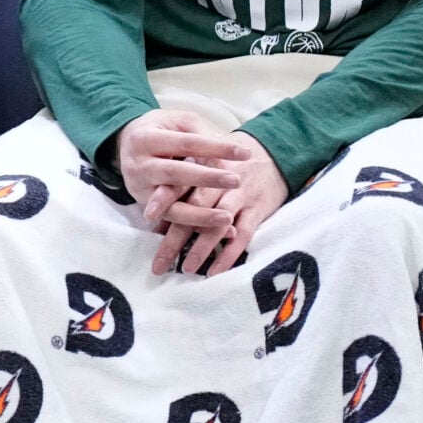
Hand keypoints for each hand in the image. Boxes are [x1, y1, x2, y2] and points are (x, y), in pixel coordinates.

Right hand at [114, 108, 247, 227]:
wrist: (126, 145)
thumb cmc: (161, 130)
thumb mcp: (178, 121)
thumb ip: (201, 134)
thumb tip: (228, 155)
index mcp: (145, 138)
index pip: (185, 143)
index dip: (216, 148)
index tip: (246, 153)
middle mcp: (138, 165)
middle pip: (174, 174)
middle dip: (206, 179)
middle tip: (236, 181)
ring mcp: (139, 189)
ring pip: (169, 206)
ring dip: (199, 214)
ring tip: (227, 217)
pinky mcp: (144, 206)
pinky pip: (172, 220)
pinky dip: (197, 226)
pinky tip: (220, 230)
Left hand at [158, 134, 289, 277]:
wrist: (274, 152)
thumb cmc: (227, 167)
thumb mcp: (204, 168)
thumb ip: (183, 191)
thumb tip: (156, 227)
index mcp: (202, 169)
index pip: (180, 184)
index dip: (164, 198)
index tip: (148, 216)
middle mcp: (220, 183)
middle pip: (195, 208)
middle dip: (176, 237)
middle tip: (159, 262)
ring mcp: (241, 196)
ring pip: (219, 223)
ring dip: (202, 247)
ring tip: (186, 268)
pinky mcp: (259, 208)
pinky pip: (244, 233)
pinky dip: (230, 253)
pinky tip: (216, 270)